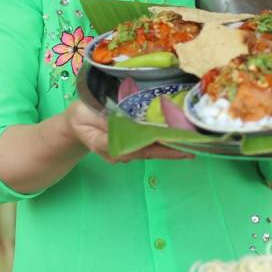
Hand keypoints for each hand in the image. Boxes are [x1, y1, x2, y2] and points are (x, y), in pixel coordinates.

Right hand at [64, 100, 192, 162]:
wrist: (75, 123)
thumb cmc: (81, 120)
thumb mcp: (83, 122)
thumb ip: (101, 133)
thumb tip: (122, 135)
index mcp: (115, 148)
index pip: (144, 149)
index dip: (164, 149)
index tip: (182, 149)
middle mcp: (126, 151)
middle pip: (153, 150)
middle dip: (174, 148)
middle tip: (196, 145)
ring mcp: (129, 147)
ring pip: (153, 146)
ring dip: (171, 143)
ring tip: (192, 138)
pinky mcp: (131, 139)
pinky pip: (149, 139)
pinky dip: (163, 136)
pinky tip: (177, 132)